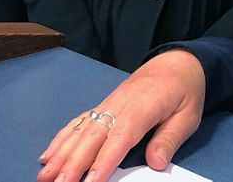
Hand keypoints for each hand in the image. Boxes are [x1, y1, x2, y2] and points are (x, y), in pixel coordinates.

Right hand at [36, 49, 206, 181]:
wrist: (177, 62)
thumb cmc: (184, 89)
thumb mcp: (188, 115)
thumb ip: (170, 139)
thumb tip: (156, 162)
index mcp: (142, 107)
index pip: (119, 138)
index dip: (103, 161)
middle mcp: (119, 105)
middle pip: (92, 136)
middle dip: (73, 162)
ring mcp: (108, 105)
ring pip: (80, 130)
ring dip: (61, 154)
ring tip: (45, 175)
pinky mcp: (103, 106)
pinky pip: (78, 122)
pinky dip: (62, 139)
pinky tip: (49, 155)